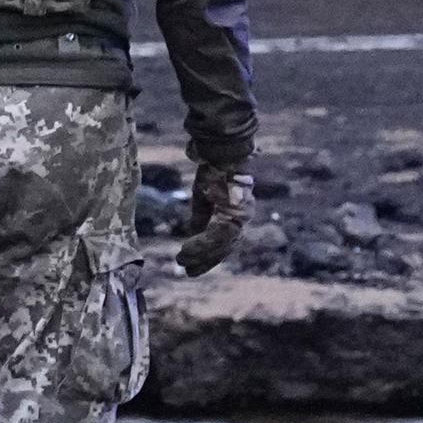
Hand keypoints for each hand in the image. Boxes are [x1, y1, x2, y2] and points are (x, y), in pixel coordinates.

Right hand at [175, 162, 247, 276]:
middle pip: (224, 249)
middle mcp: (241, 218)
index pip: (225, 243)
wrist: (222, 151)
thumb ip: (201, 216)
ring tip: (181, 260)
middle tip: (186, 270)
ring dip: (199, 255)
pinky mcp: (234, 213)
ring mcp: (240, 217)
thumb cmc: (213, 170)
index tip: (193, 267)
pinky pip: (215, 236)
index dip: (210, 257)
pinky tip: (185, 248)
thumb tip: (193, 233)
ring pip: (219, 246)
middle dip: (205, 261)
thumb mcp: (202, 196)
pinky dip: (200, 244)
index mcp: (236, 214)